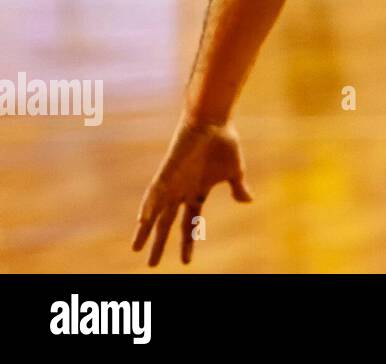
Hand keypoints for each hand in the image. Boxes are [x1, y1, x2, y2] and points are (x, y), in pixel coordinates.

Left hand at [132, 118, 253, 266]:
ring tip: (136, 249)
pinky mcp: (167, 172)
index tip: (186, 262)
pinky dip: (148, 206)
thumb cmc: (224, 143)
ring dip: (145, 231)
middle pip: (167, 224)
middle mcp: (181, 192)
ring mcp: (172, 183)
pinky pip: (154, 192)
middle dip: (159, 244)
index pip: (190, 223)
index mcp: (197, 193)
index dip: (187, 242)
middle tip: (151, 265)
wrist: (214, 122)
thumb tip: (248, 201)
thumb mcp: (235, 171)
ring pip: (155, 213)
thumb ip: (238, 188)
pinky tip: (142, 219)